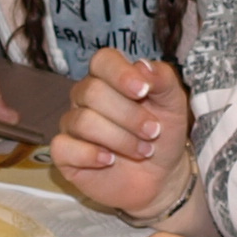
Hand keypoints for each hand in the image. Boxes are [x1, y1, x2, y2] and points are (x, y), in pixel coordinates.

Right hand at [48, 47, 191, 221]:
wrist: (161, 176)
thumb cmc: (162, 135)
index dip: (120, 74)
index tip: (143, 92)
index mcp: (110, 78)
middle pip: (93, 92)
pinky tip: (110, 160)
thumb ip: (163, 79)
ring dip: (120, 139)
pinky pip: (63, 146)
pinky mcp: (65, 153)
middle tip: (152, 132)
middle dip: (129, 115)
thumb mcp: (173, 104)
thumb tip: (142, 66)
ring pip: (83, 121)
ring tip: (143, 151)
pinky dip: (90, 154)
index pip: (102, 60)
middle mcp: (86, 97)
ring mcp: (73, 125)